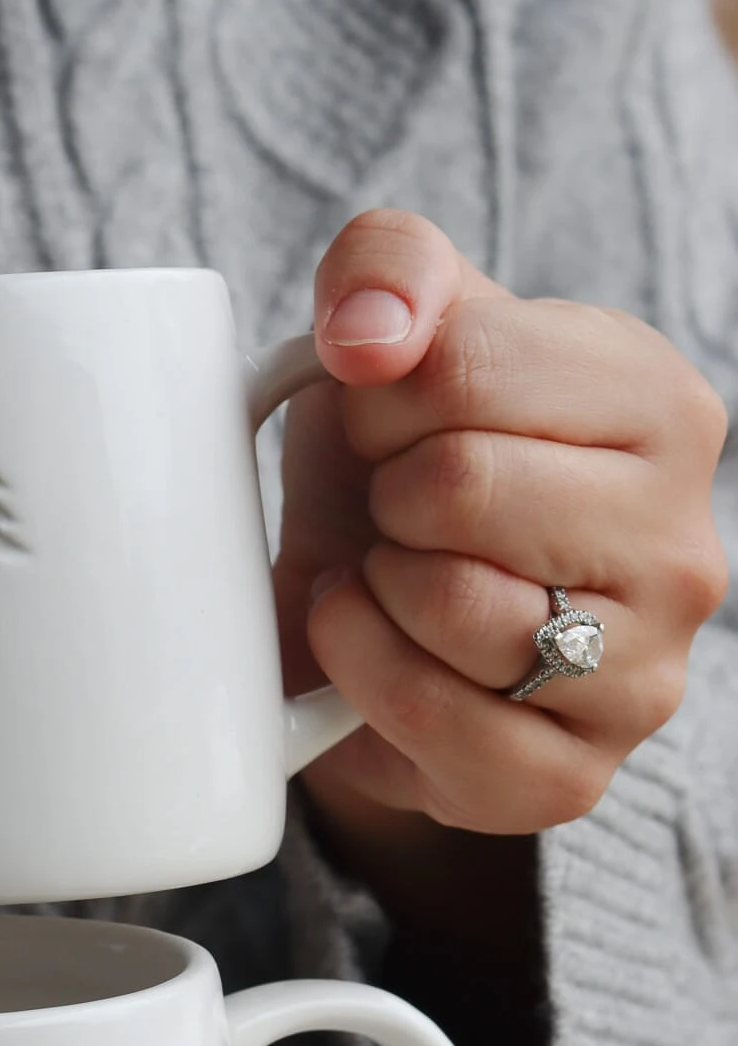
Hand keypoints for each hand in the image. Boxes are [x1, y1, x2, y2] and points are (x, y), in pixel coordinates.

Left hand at [276, 209, 728, 854]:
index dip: (379, 393)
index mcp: (662, 407)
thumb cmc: (396, 472)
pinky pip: (434, 716)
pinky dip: (362, 673)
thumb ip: (387, 269)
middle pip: (462, 482)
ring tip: (387, 577)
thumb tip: (369, 330)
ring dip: (374, 587)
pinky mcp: (572, 776)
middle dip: (381, 494)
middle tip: (388, 512)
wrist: (369, 628)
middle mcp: (682, 544)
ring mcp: (644, 675)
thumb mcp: (391, 343)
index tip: (386, 423)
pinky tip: (368, 646)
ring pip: (454, 604)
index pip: (468, 359)